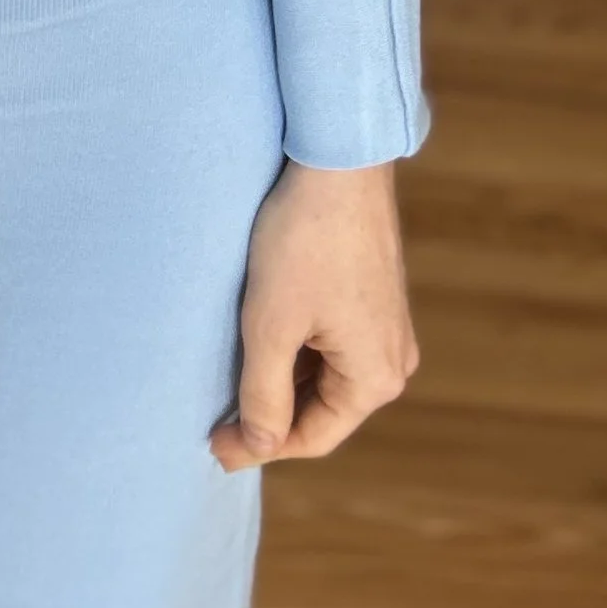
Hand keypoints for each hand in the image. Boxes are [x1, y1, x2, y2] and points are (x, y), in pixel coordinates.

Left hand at [212, 158, 417, 471]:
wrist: (337, 161)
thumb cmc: (304, 242)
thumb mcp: (271, 325)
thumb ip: (263, 394)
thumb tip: (257, 446)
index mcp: (375, 379)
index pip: (312, 437)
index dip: (259, 446)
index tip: (213, 446)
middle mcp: (393, 359)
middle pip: (322, 409)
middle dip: (270, 414)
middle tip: (214, 418)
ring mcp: (386, 326)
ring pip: (324, 373)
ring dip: (280, 380)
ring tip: (229, 379)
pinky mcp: (373, 294)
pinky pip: (332, 342)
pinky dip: (296, 349)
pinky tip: (259, 338)